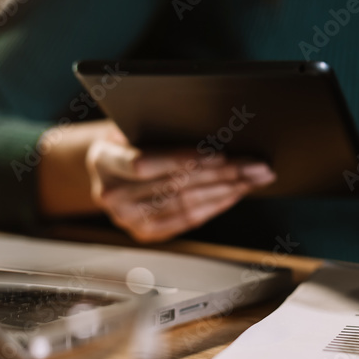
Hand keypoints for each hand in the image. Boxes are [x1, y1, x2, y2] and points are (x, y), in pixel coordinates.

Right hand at [85, 123, 274, 242]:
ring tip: (253, 178)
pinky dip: (215, 206)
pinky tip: (235, 194)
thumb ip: (158, 129)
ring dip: (226, 191)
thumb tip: (210, 128)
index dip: (182, 159)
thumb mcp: (133, 125)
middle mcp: (111, 195)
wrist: (108, 169)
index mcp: (103, 161)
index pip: (143, 164)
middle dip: (222, 174)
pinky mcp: (145, 232)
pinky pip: (187, 220)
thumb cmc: (127, 139)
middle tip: (254, 166)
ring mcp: (127, 219)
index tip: (219, 154)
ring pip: (186, 204)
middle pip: (174, 185)